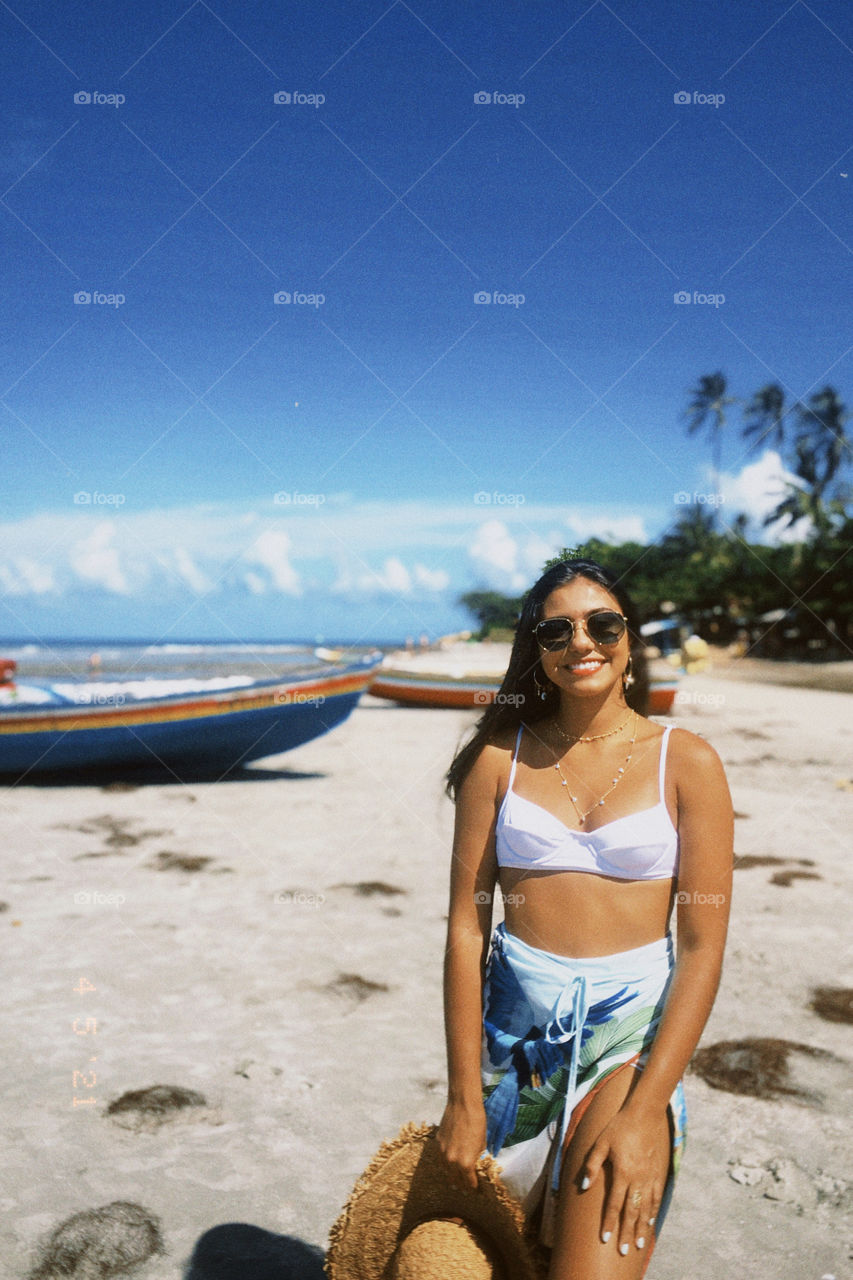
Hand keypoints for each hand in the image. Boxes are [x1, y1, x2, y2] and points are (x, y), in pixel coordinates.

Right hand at [436, 1099, 486, 1191]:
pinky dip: (445, 1165)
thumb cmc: (477, 1123)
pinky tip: (448, 1166)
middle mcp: (452, 1161)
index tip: (476, 1190)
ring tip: (455, 1182)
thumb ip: (476, 1157)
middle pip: (455, 1180)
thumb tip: (473, 1163)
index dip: (473, 1188)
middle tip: (465, 1190)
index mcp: (466, 1163)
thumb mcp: (482, 1144)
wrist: (463, 1105)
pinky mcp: (437, 1144)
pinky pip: (440, 1160)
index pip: (469, 1182)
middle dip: (461, 1186)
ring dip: (451, 1177)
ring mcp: (442, 1153)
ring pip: (445, 1171)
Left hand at [579, 1105, 664, 1254]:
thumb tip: (584, 1186)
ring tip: (638, 1243)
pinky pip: (656, 1197)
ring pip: (645, 1208)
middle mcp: (637, 1178)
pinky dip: (653, 1211)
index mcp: (622, 1172)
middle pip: (631, 1211)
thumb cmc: (618, 1127)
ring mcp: (649, 1177)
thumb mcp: (600, 1143)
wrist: (643, 1114)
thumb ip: (592, 1165)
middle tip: (624, 1251)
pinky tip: (650, 1221)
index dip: (610, 1223)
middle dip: (627, 1232)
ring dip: (641, 1227)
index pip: (614, 1204)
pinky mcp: (657, 1173)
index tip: (606, 1239)